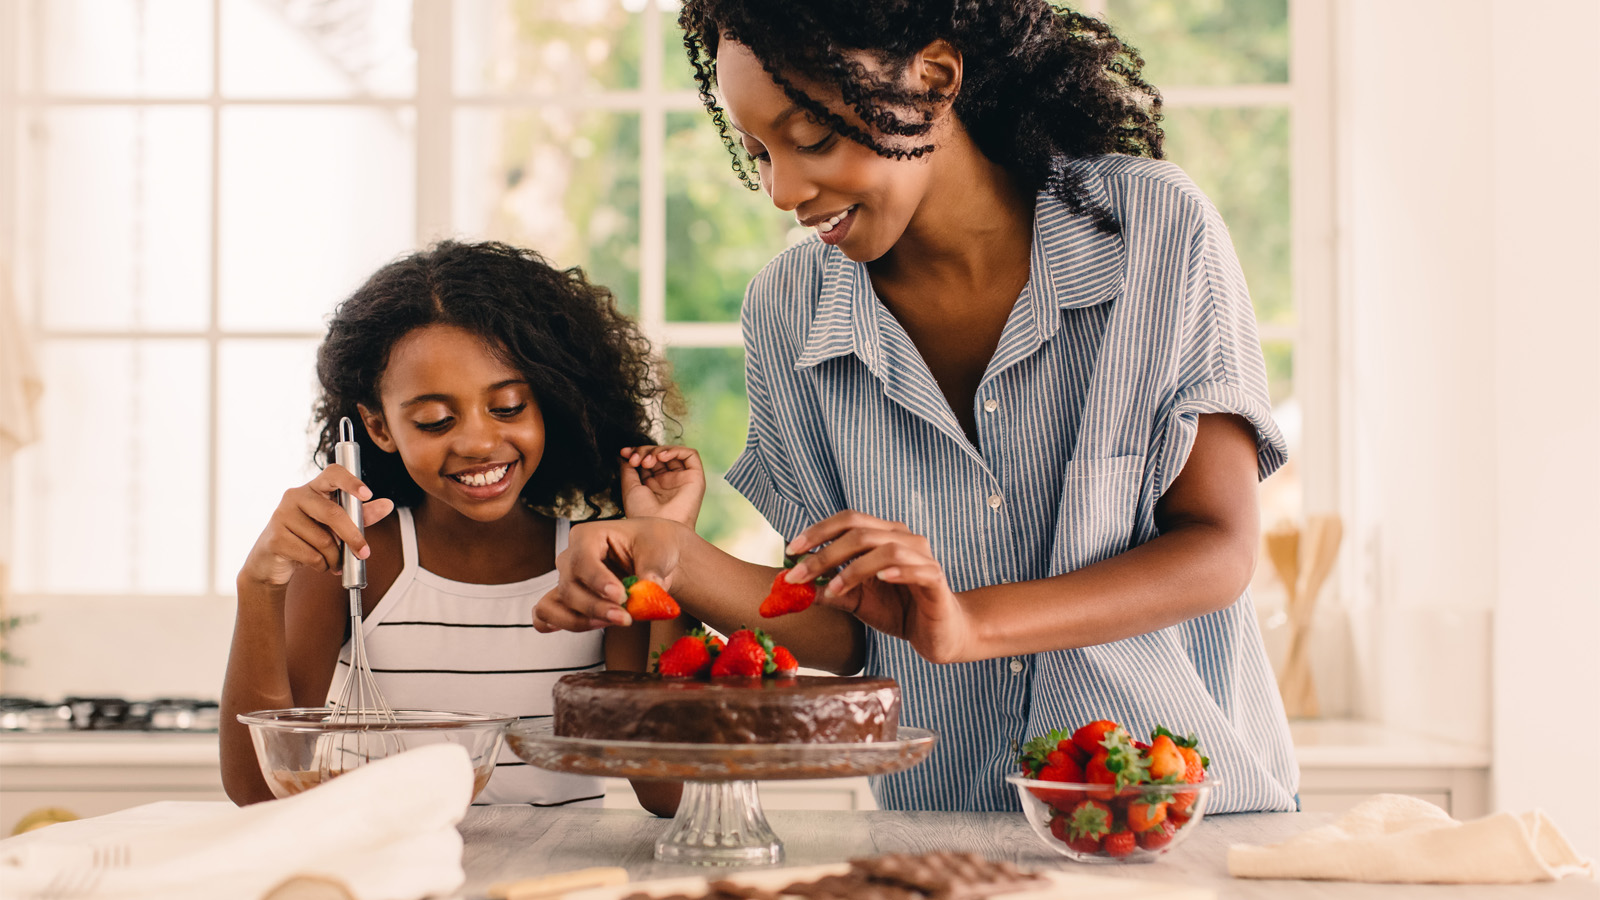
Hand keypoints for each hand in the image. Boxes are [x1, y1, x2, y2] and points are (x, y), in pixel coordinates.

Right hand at [238, 464, 394, 587]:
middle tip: (363, 552)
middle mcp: (295, 496)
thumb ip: (360, 515)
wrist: (273, 561)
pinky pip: (310, 554)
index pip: (332, 473)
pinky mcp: (275, 537)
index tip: (367, 494)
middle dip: (352, 536)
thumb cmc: (308, 538)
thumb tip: (387, 505)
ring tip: (333, 562)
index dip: (351, 481)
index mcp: (314, 488)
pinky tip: (317, 564)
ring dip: (335, 557)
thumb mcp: (336, 526)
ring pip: (323, 539)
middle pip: (333, 513)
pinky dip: (321, 565)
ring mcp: (282, 515)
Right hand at [534, 517, 690, 632]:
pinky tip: (583, 627)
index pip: (583, 560)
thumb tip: (648, 589)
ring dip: (581, 621)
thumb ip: (652, 569)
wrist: (654, 556)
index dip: (598, 581)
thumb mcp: (659, 549)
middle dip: (595, 607)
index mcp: (587, 536)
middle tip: (626, 618)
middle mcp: (570, 557)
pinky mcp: (569, 600)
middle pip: (569, 587)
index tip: (621, 597)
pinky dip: (557, 624)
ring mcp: (567, 580)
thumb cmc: (653, 545)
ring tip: (614, 622)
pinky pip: (547, 614)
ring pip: (554, 605)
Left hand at [619, 445, 705, 527]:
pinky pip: (690, 455)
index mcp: (653, 485)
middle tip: (635, 460)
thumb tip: (623, 454)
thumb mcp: (630, 488)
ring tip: (646, 461)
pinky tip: (661, 456)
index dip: (636, 453)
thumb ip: (628, 468)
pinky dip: (675, 450)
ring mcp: (682, 479)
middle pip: (658, 455)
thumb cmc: (643, 515)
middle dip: (644, 451)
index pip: (647, 460)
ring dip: (657, 451)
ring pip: (672, 453)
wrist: (657, 530)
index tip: (624, 453)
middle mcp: (668, 482)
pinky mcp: (695, 478)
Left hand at [783, 511, 970, 663]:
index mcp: (883, 536)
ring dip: (853, 568)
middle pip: (860, 532)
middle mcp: (903, 539)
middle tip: (798, 575)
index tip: (790, 551)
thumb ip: (830, 591)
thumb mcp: (858, 602)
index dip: (818, 531)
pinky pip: (916, 569)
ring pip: (886, 548)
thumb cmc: (899, 610)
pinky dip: (896, 571)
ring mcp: (922, 557)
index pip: (848, 520)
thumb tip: (794, 588)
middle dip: (825, 553)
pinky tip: (879, 579)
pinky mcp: (935, 579)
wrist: (939, 634)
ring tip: (833, 589)